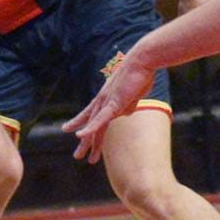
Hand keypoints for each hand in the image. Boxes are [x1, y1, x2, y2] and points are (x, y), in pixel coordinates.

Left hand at [63, 44, 154, 162]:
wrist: (143, 62)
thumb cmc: (141, 76)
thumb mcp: (134, 95)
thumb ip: (128, 105)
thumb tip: (126, 114)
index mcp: (107, 99)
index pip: (91, 115)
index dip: (82, 125)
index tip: (76, 134)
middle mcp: (103, 101)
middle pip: (91, 124)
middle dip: (85, 142)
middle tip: (77, 155)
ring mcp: (106, 102)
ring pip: (94, 127)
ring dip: (87, 143)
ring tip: (79, 157)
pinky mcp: (113, 103)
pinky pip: (100, 119)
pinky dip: (90, 129)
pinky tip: (79, 136)